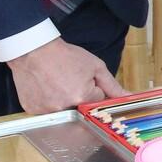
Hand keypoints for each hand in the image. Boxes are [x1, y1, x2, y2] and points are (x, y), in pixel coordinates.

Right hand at [7, 38, 125, 114]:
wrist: (33, 50)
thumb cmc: (65, 56)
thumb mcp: (95, 66)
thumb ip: (112, 85)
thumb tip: (128, 96)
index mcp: (82, 97)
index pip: (98, 101)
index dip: (94, 89)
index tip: (85, 80)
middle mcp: (64, 108)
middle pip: (81, 108)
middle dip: (80, 96)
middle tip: (69, 79)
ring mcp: (47, 111)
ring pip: (64, 110)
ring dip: (63, 100)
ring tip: (56, 82)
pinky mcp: (33, 110)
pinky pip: (47, 111)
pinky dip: (48, 101)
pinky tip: (46, 87)